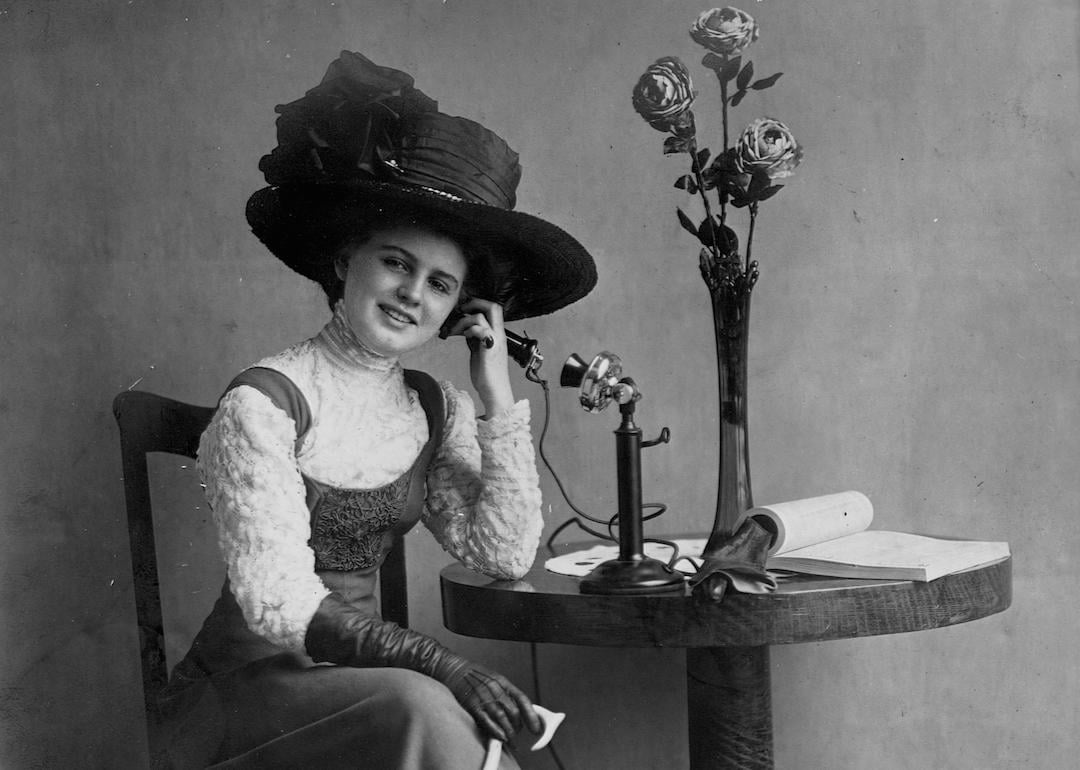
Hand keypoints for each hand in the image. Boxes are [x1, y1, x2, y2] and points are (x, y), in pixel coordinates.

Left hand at [442, 298, 514, 417]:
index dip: (478, 303)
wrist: (494, 391)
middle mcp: (499, 335)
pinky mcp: (489, 350)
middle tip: (461, 310)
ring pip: (482, 317)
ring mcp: (495, 341)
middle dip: (475, 303)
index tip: (463, 309)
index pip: (493, 309)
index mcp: (498, 334)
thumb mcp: (479, 352)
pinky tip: (462, 336)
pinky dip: (469, 329)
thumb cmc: (487, 375)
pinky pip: (481, 330)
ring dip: (464, 320)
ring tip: (454, 330)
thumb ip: (475, 340)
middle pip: (493, 306)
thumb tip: (466, 331)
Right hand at [442, 660, 543, 742]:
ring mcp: (483, 696)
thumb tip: (516, 711)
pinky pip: (487, 720)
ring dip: (509, 732)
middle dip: (518, 726)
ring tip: (511, 740)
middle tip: (518, 734)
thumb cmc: (473, 675)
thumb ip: (504, 693)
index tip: (536, 728)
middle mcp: (495, 688)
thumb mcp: (493, 679)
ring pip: (502, 718)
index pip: (522, 699)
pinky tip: (501, 736)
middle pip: (513, 711)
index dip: (531, 715)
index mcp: (502, 681)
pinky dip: (496, 731)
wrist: (453, 669)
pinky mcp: (472, 705)